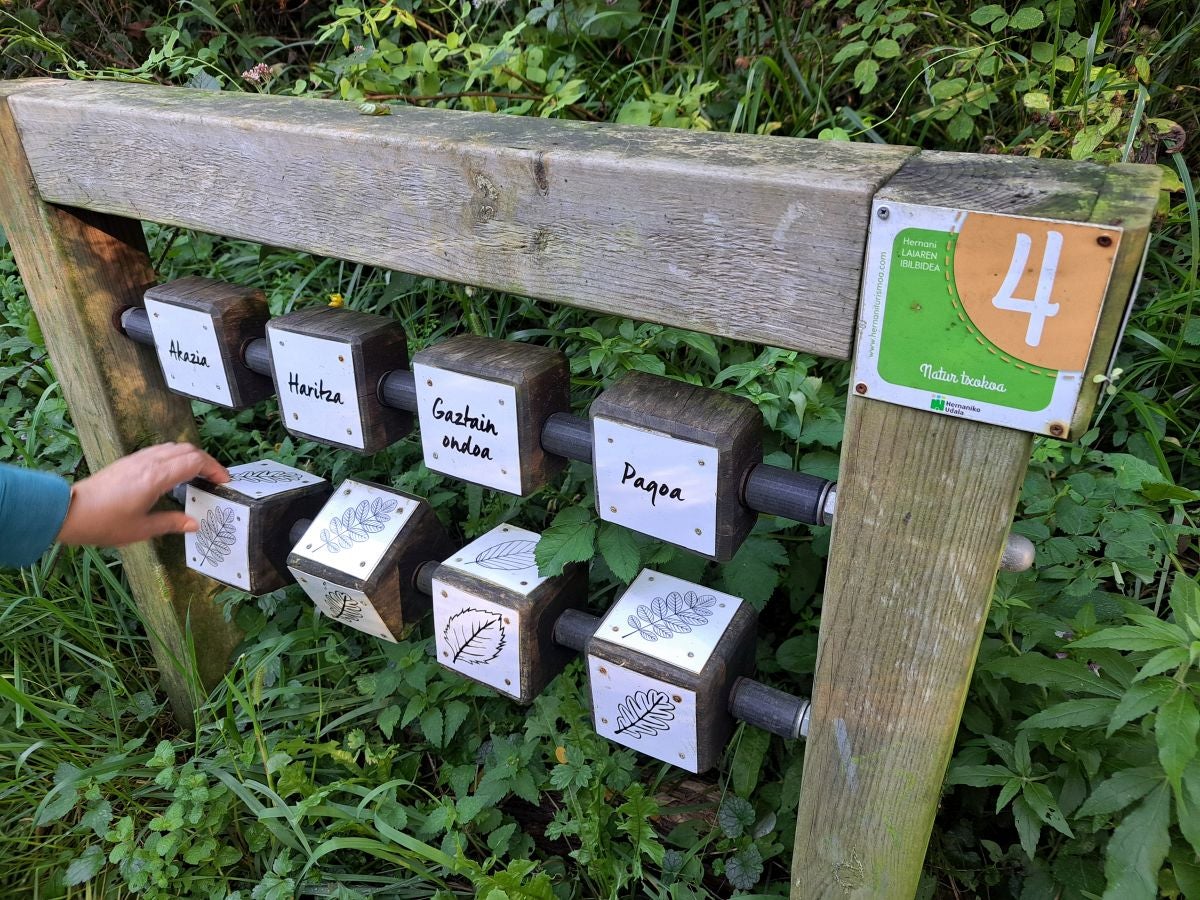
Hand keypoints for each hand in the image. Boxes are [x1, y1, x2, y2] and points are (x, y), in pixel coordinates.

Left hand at [57, 443, 229, 547]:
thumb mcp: (142, 529)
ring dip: (190, 456)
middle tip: (215, 478)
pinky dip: (175, 457)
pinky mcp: (128, 461)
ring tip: (198, 475)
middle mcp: (149, 462)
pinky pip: (159, 451)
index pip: (195, 461)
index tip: (223, 481)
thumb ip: (172, 523)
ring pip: (173, 447)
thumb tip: (194, 524)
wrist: (70, 512)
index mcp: (157, 477)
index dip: (214, 469)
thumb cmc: (106, 523)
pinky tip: (174, 473)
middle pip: (187, 450)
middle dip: (206, 461)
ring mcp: (137, 459)